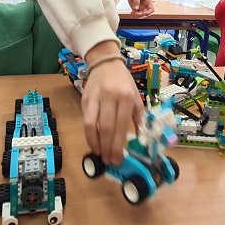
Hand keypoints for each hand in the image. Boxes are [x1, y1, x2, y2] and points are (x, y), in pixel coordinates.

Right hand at [82, 43, 143, 165]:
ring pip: (92, 125)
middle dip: (108, 148)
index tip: (118, 159)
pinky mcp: (85, 99)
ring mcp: (96, 98)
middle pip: (107, 128)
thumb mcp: (136, 96)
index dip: (118, 145)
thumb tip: (139, 138)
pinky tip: (92, 142)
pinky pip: (86, 119)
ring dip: (95, 143)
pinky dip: (88, 134)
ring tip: (99, 154)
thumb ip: (138, 117)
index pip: (122, 126)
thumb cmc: (124, 82)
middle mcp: (111, 97)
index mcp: (127, 98)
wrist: (106, 63)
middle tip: (109, 161)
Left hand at [125, 0, 154, 17]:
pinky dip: (134, 15)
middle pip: (146, 14)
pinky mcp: (135, 8)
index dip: (148, 12)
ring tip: (133, 14)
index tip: (143, 13)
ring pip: (140, 15)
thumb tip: (136, 9)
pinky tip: (132, 13)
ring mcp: (140, 7)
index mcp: (148, 1)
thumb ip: (136, 2)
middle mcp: (145, 6)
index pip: (151, 9)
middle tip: (136, 14)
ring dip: (137, 16)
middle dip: (141, 15)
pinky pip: (136, 14)